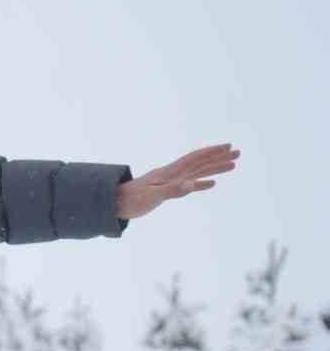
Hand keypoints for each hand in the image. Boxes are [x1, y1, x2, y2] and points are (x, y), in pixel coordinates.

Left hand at [115, 143, 238, 220]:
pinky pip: (188, 185)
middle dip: (219, 157)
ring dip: (214, 168)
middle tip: (238, 153)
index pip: (195, 158)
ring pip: (197, 172)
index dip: (212, 152)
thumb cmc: (130, 200)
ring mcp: (169, 182)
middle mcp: (171, 174)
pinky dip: (201, 184)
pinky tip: (211, 184)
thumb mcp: (151, 196)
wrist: (113, 204)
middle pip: (199, 163)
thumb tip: (192, 184)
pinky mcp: (166, 191)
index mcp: (169, 172)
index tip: (229, 146)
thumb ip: (172, 190)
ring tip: (232, 165)